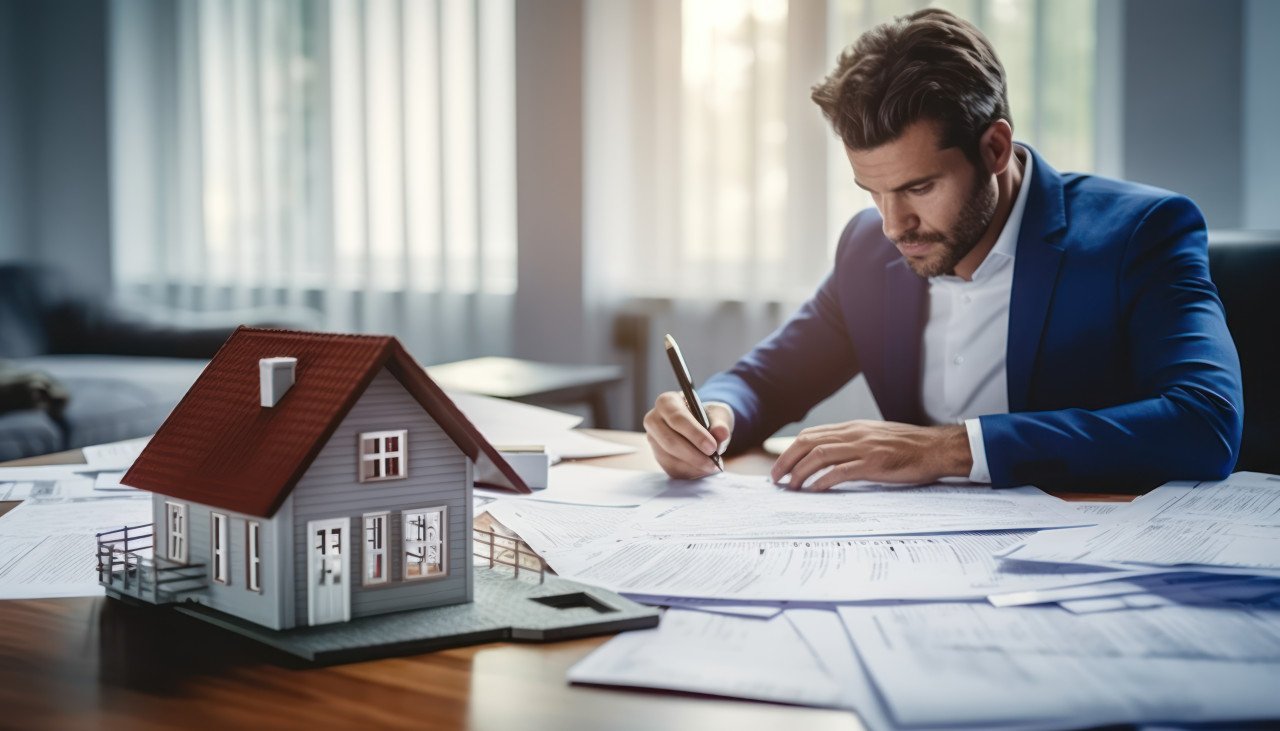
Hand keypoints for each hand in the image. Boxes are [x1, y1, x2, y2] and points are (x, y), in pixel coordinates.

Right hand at [643, 392, 733, 478]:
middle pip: (670, 441)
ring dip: (693, 466)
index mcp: (667, 402)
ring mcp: (653, 440)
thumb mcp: (718, 415)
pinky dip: (690, 472)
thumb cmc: (708, 417)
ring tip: (712, 466)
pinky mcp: (657, 456)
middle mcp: (654, 420)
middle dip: (693, 455)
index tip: (712, 447)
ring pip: (670, 458)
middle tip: (713, 462)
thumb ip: (720, 423)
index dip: (694, 434)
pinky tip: (703, 469)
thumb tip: (721, 433)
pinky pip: (671, 469)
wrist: (702, 426)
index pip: (677, 418)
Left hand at [770, 420, 972, 489]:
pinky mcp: (874, 463)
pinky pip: (841, 471)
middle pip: (808, 443)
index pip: (812, 435)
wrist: (936, 448)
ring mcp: (863, 448)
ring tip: (791, 487)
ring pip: (819, 456)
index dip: (791, 450)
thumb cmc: (908, 446)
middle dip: (787, 461)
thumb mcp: (875, 437)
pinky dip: (823, 481)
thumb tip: (829, 456)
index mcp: (852, 428)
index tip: (781, 466)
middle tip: (776, 479)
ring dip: (800, 472)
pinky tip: (814, 490)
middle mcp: (854, 434)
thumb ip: (853, 443)